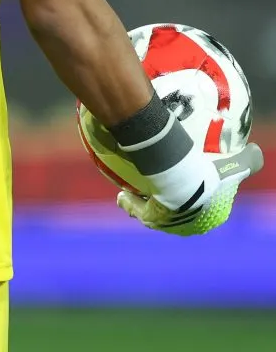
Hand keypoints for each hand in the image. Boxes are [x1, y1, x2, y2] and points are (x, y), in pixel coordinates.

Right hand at [117, 142, 263, 236]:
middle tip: (161, 186)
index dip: (196, 200)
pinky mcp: (151, 220)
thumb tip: (256, 151)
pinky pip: (138, 210)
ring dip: (145, 205)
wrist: (181, 185)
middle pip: (176, 214)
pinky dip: (130, 203)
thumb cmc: (207, 177)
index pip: (202, 210)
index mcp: (207, 217)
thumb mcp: (232, 168)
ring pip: (154, 213)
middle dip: (168, 205)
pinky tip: (122, 193)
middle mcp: (188, 226)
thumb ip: (247, 161)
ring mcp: (169, 225)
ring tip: (134, 191)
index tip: (187, 185)